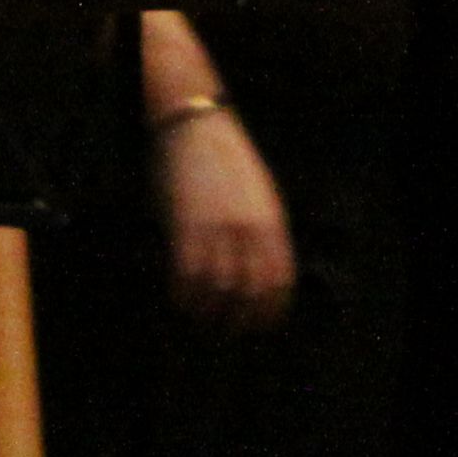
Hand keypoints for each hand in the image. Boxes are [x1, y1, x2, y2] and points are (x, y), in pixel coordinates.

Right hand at [155, 102, 294, 331]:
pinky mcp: (188, 226)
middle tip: (221, 332)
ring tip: (197, 319)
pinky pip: (187, 276)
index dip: (269, 314)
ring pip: (218, 292)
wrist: (197, 124)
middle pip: (250, 295)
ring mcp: (219, 229)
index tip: (255, 327)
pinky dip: (182, 295)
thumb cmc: (227, 161)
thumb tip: (255, 279)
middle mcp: (251, 230)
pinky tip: (177, 298)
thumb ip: (262, 234)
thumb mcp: (259, 196)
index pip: (280, 283)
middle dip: (236, 322)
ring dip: (206, 314)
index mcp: (273, 223)